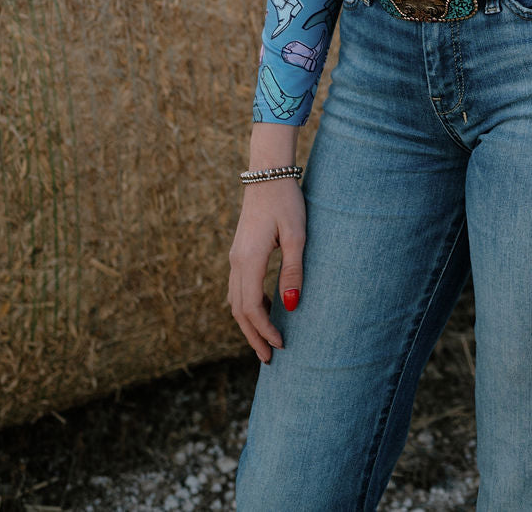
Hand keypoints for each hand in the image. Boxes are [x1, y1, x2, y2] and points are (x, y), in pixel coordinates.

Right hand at [228, 179, 305, 363]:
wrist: (267, 173)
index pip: (251, 308)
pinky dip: (246, 306)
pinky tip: (261, 310)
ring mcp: (235, 256)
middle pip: (238, 310)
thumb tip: (291, 305)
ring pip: (235, 300)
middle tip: (269, 358)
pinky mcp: (239, 251)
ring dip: (248, 323)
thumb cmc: (286, 202)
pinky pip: (238, 287)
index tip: (281, 345)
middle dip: (253, 336)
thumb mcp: (296, 235)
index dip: (264, 330)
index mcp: (248, 260)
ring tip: (264, 341)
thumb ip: (293, 270)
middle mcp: (236, 262)